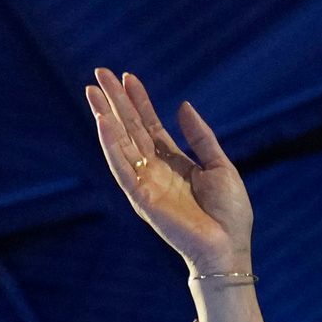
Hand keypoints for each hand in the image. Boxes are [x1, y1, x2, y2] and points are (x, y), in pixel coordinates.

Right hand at [84, 69, 251, 278]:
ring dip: (105, 117)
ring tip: (92, 91)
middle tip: (99, 73)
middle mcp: (155, 171)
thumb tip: (182, 105)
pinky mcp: (141, 199)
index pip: (149, 126)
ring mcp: (145, 184)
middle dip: (115, 101)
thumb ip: (200, 136)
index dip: (138, 101)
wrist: (229, 248)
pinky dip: (111, 145)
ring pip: (120, 144)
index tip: (127, 76)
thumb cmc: (229, 214)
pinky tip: (103, 123)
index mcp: (173, 163)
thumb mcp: (220, 165)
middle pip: (130, 129)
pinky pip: (121, 168)